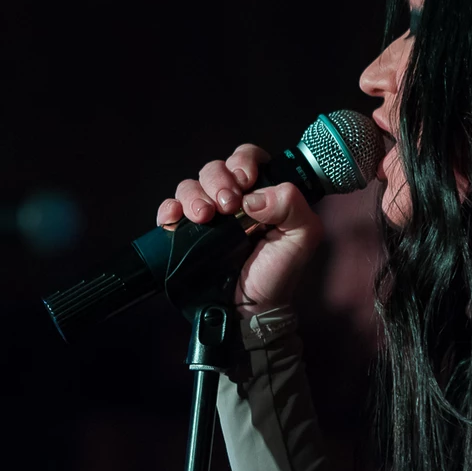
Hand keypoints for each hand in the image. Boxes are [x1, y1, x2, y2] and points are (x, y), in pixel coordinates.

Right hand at [157, 144, 322, 316]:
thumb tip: (253, 197)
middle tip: (228, 206)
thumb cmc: (277, 273)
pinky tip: (175, 219)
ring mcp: (206, 216)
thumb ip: (293, 205)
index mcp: (260, 193)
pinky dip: (168, 209)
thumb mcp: (302, 237)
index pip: (247, 158)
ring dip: (195, 196)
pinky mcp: (183, 233)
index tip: (245, 179)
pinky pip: (169, 209)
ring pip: (190, 185)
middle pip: (215, 169)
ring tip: (205, 217)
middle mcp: (231, 200)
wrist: (249, 311)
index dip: (243, 161)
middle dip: (219, 182)